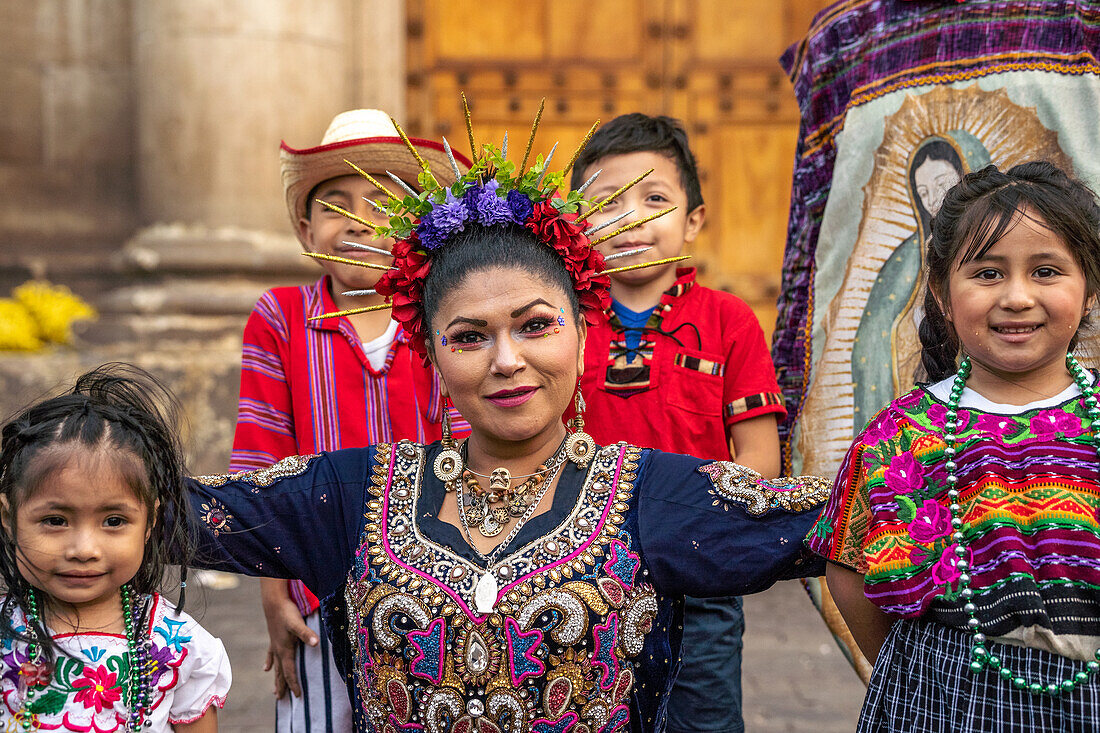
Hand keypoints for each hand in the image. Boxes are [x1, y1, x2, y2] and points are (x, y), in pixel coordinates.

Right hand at [260, 578, 318, 698]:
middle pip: (280, 672)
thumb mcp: (298, 624)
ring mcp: (275, 645)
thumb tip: (316, 643)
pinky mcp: (274, 638)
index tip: (298, 696)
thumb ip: (307, 634)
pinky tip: (266, 668)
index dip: (293, 684)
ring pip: (275, 666)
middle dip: (282, 686)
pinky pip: (271, 654)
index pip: (289, 672)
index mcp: (284, 650)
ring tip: (274, 691)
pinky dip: (269, 662)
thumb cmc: (287, 613)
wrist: (274, 602)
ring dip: (276, 678)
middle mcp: (278, 650)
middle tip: (281, 700)